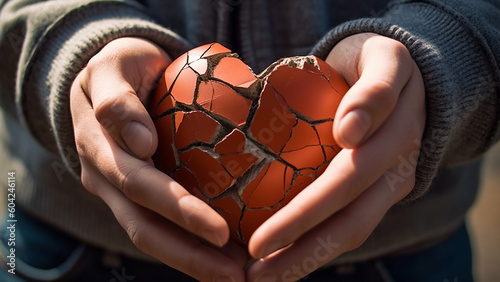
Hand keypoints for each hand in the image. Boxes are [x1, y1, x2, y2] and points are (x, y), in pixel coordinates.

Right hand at [70, 37, 246, 280]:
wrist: (110, 76)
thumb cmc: (119, 65)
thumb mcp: (111, 67)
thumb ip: (116, 100)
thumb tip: (140, 144)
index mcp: (98, 148)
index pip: (140, 187)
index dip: (178, 211)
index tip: (221, 232)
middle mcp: (106, 179)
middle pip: (145, 228)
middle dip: (191, 255)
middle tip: (238, 275)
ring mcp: (118, 191)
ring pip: (152, 236)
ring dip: (194, 261)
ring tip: (238, 276)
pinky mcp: (136, 194)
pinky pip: (160, 225)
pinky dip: (191, 246)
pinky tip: (224, 255)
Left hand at [246, 33, 425, 280]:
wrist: (406, 77)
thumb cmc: (377, 63)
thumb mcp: (384, 59)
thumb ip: (374, 91)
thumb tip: (349, 132)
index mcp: (395, 136)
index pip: (346, 180)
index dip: (306, 213)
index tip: (262, 240)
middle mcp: (396, 169)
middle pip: (349, 221)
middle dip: (298, 248)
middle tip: (252, 270)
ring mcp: (389, 185)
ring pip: (351, 232)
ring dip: (306, 260)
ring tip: (263, 278)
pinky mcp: (378, 191)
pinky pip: (350, 225)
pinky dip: (316, 247)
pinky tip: (284, 258)